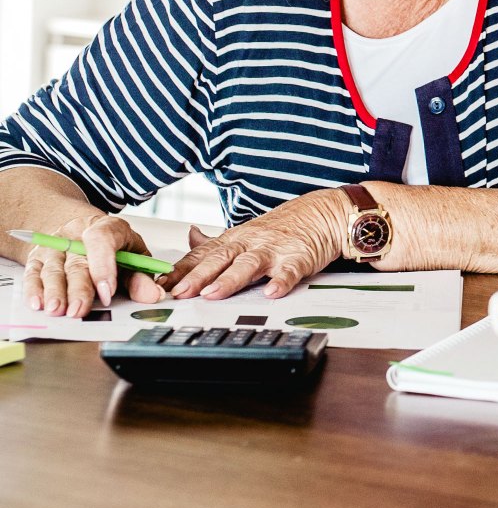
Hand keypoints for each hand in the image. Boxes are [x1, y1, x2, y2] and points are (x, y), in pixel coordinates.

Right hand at [21, 214, 164, 317]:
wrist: (85, 232)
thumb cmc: (115, 247)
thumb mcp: (134, 256)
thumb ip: (141, 276)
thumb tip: (152, 295)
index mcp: (108, 227)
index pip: (102, 240)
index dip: (104, 266)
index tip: (107, 292)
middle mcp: (78, 233)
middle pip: (77, 261)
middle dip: (78, 288)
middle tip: (79, 310)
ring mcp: (56, 244)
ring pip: (54, 268)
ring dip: (55, 291)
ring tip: (57, 310)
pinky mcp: (38, 256)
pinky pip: (34, 272)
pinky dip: (34, 289)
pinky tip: (37, 303)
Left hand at [165, 189, 348, 300]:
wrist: (324, 213)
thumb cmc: (284, 227)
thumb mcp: (247, 231)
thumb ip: (217, 240)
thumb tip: (189, 237)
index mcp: (236, 239)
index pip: (203, 255)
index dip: (182, 269)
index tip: (162, 283)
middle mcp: (252, 243)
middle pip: (221, 259)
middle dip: (198, 276)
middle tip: (180, 292)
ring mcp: (275, 250)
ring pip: (249, 264)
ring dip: (230, 279)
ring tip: (214, 294)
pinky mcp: (299, 258)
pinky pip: (289, 270)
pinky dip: (281, 281)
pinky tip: (271, 292)